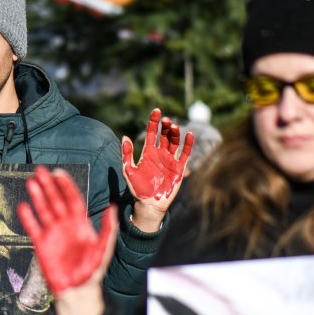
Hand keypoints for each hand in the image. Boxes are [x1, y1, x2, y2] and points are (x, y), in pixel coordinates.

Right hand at [17, 166, 116, 295]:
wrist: (77, 289)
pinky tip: (23, 206)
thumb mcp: (104, 248)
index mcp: (81, 224)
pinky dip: (28, 218)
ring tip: (31, 183)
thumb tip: (113, 208)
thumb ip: (108, 228)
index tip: (58, 173)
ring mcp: (53, 234)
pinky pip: (33, 228)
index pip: (72, 199)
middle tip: (40, 171)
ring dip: (38, 197)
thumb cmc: (92, 270)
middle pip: (56, 201)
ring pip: (44, 210)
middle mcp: (65, 225)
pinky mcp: (42, 245)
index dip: (66, 186)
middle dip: (49, 186)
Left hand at [122, 108, 193, 231]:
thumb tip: (124, 136)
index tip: (156, 110)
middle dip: (166, 126)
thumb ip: (126, 154)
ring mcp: (170, 160)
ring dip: (175, 133)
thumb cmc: (137, 189)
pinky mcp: (179, 168)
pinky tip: (189, 135)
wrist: (149, 204)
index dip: (154, 122)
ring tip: (174, 126)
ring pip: (175, 142)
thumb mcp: (129, 170)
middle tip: (166, 119)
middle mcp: (160, 154)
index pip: (152, 133)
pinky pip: (185, 154)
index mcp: (148, 153)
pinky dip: (188, 144)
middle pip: (165, 135)